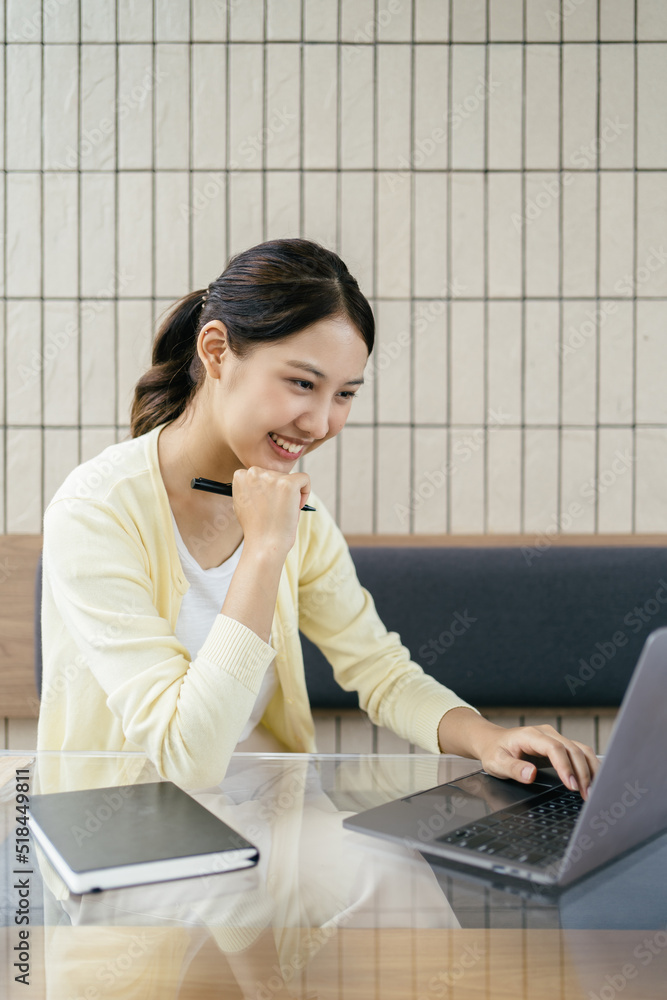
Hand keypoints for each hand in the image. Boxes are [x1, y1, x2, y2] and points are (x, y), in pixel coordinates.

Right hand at [231, 466, 310, 558]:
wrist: (264, 544)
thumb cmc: (256, 528)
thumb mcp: (244, 503)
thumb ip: (252, 488)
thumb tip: (265, 481)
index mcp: (241, 476)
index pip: (261, 474)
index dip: (267, 491)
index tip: (266, 506)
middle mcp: (254, 472)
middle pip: (276, 474)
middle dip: (279, 492)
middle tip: (275, 511)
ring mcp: (271, 477)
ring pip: (290, 478)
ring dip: (290, 494)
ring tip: (282, 512)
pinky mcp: (288, 483)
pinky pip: (305, 479)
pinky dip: (305, 491)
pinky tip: (297, 506)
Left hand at [475, 723, 599, 799]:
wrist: (493, 741)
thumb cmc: (494, 751)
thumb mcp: (496, 762)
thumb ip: (513, 769)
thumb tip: (531, 774)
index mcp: (531, 735)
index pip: (555, 748)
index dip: (566, 767)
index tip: (572, 786)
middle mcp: (546, 734)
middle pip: (573, 749)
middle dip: (582, 773)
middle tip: (586, 795)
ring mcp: (555, 738)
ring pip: (581, 749)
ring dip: (590, 769)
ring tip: (592, 791)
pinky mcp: (560, 745)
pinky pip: (580, 753)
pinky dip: (589, 766)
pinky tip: (593, 780)